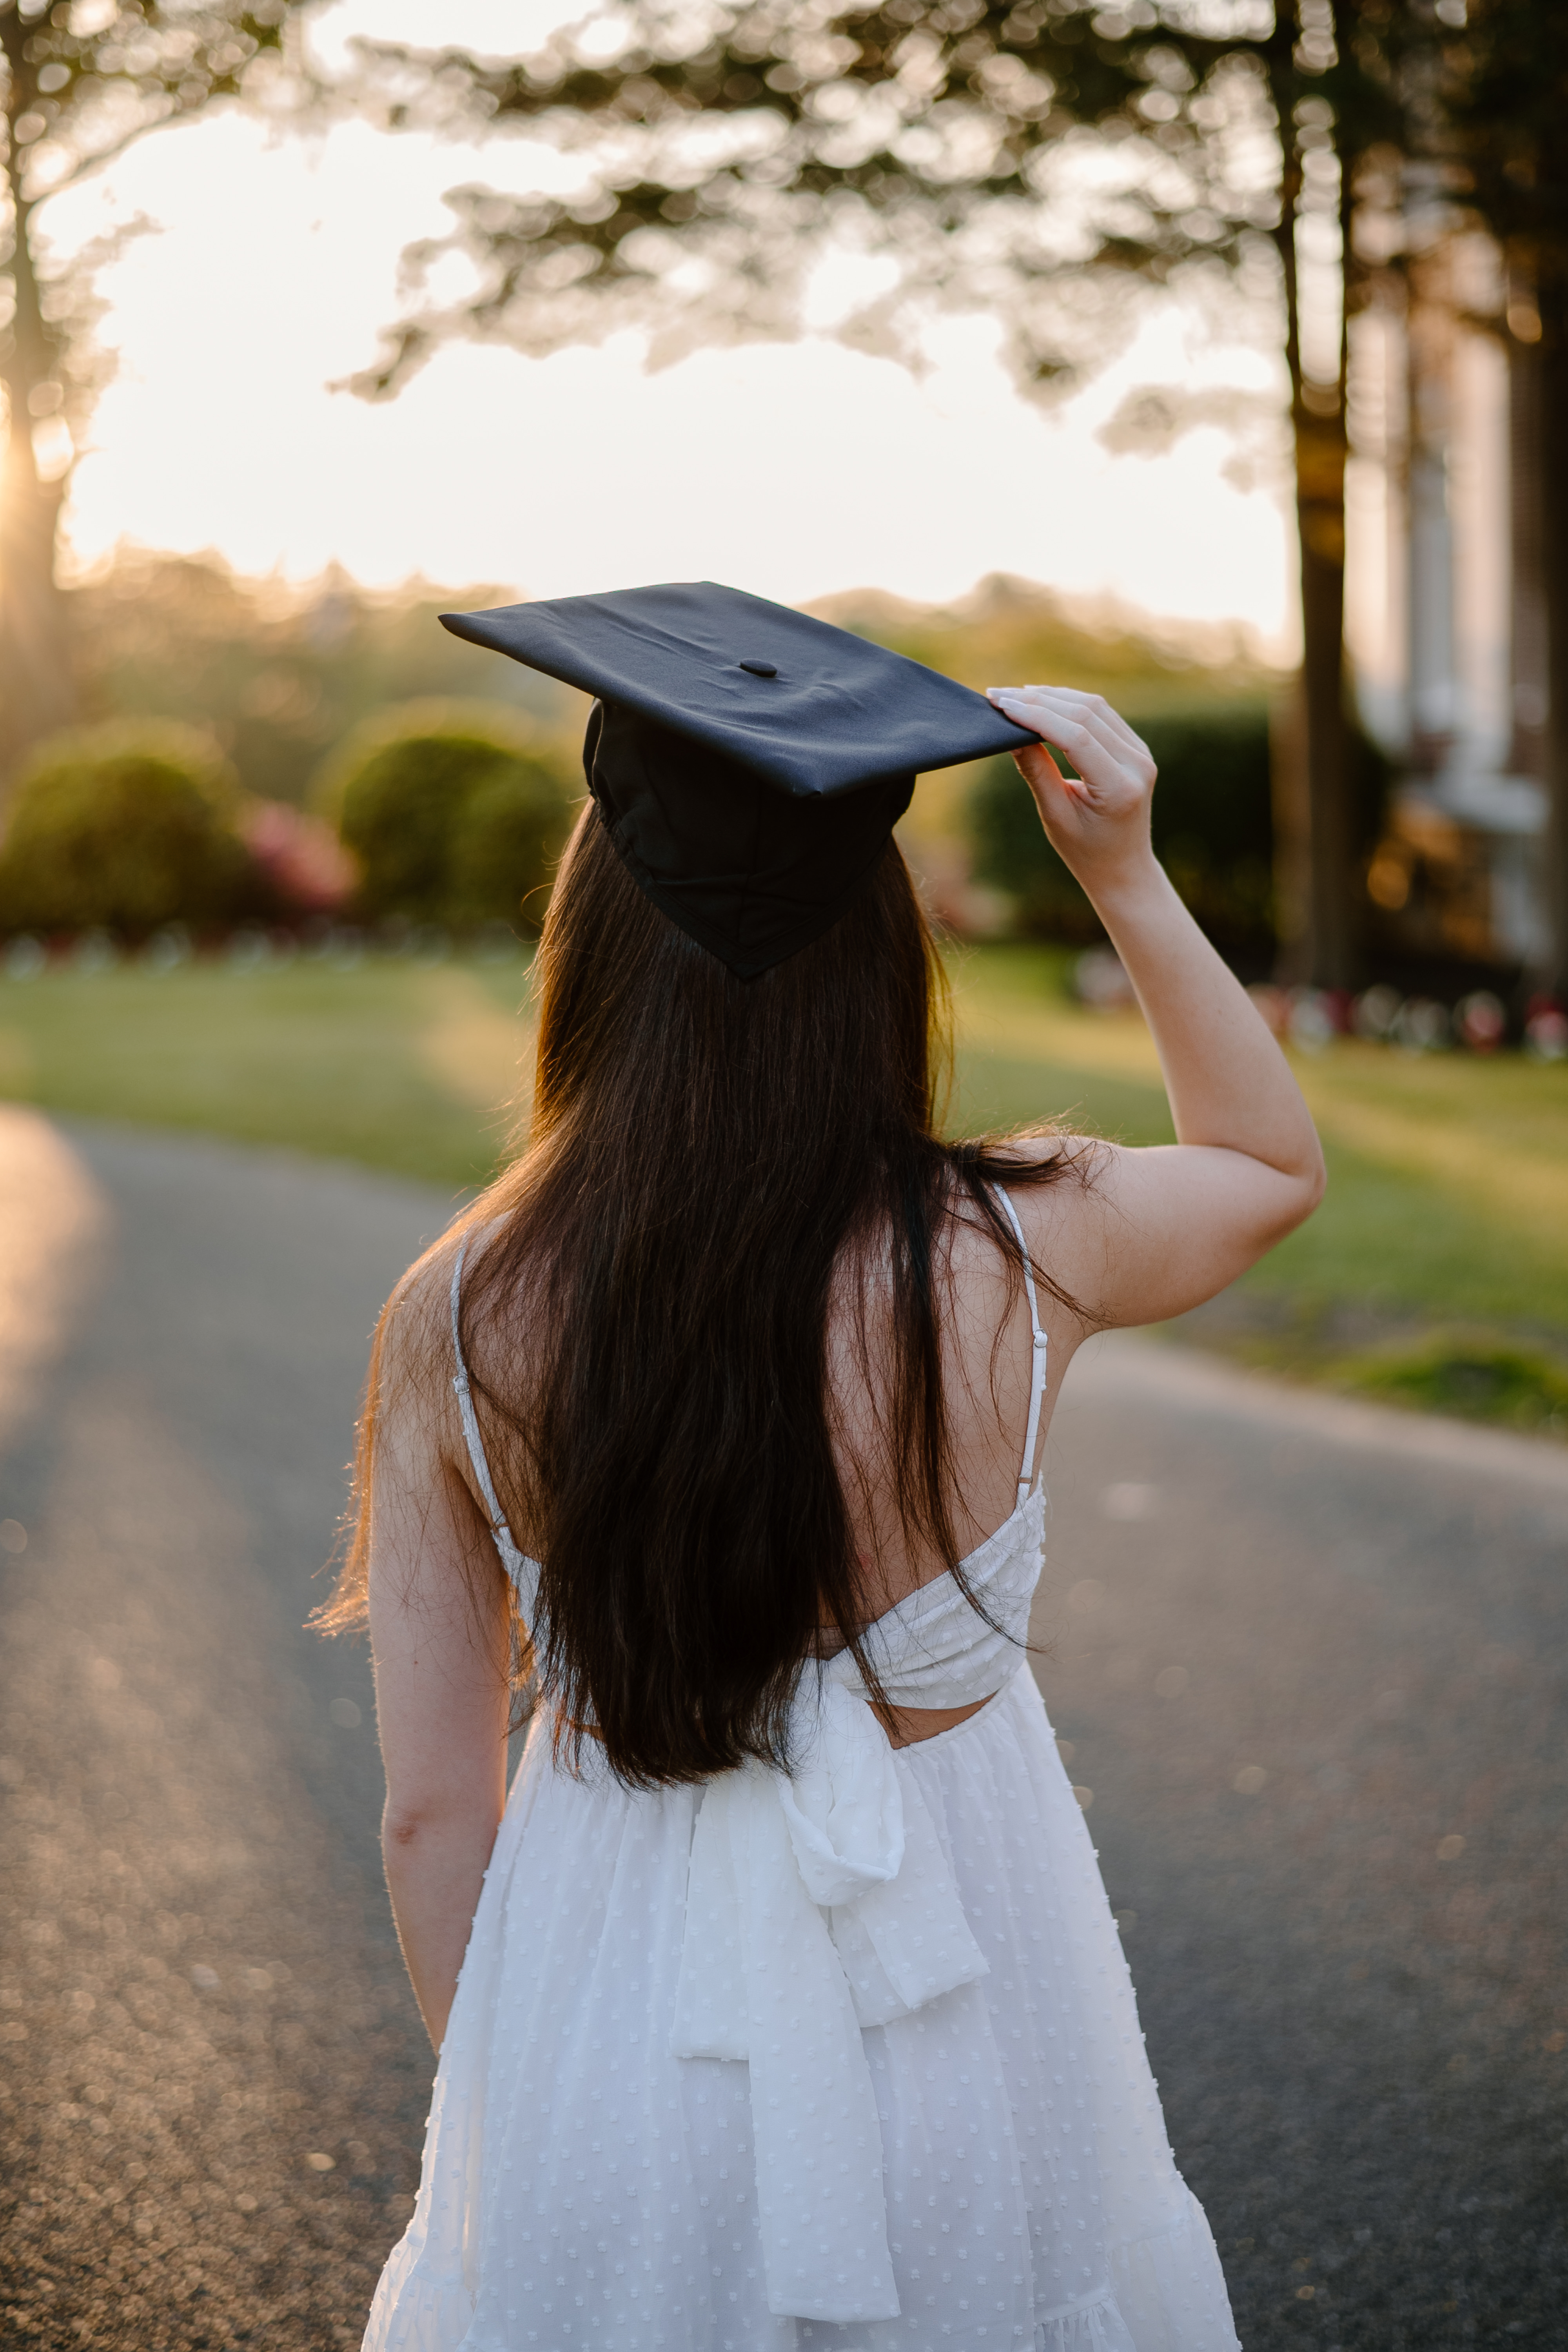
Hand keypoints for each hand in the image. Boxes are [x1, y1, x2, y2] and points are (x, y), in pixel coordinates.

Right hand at [986, 685, 1156, 896]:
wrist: (1124, 868)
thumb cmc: (1085, 851)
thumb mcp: (1055, 817)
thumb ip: (1037, 773)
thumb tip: (1011, 734)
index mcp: (1119, 788)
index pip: (1076, 737)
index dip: (1037, 717)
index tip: (1002, 706)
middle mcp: (1138, 765)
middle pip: (1086, 714)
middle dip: (1040, 701)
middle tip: (999, 696)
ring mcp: (1141, 753)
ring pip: (1095, 707)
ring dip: (1054, 696)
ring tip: (1016, 694)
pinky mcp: (1137, 747)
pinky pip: (1103, 714)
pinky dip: (1071, 704)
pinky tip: (1044, 700)